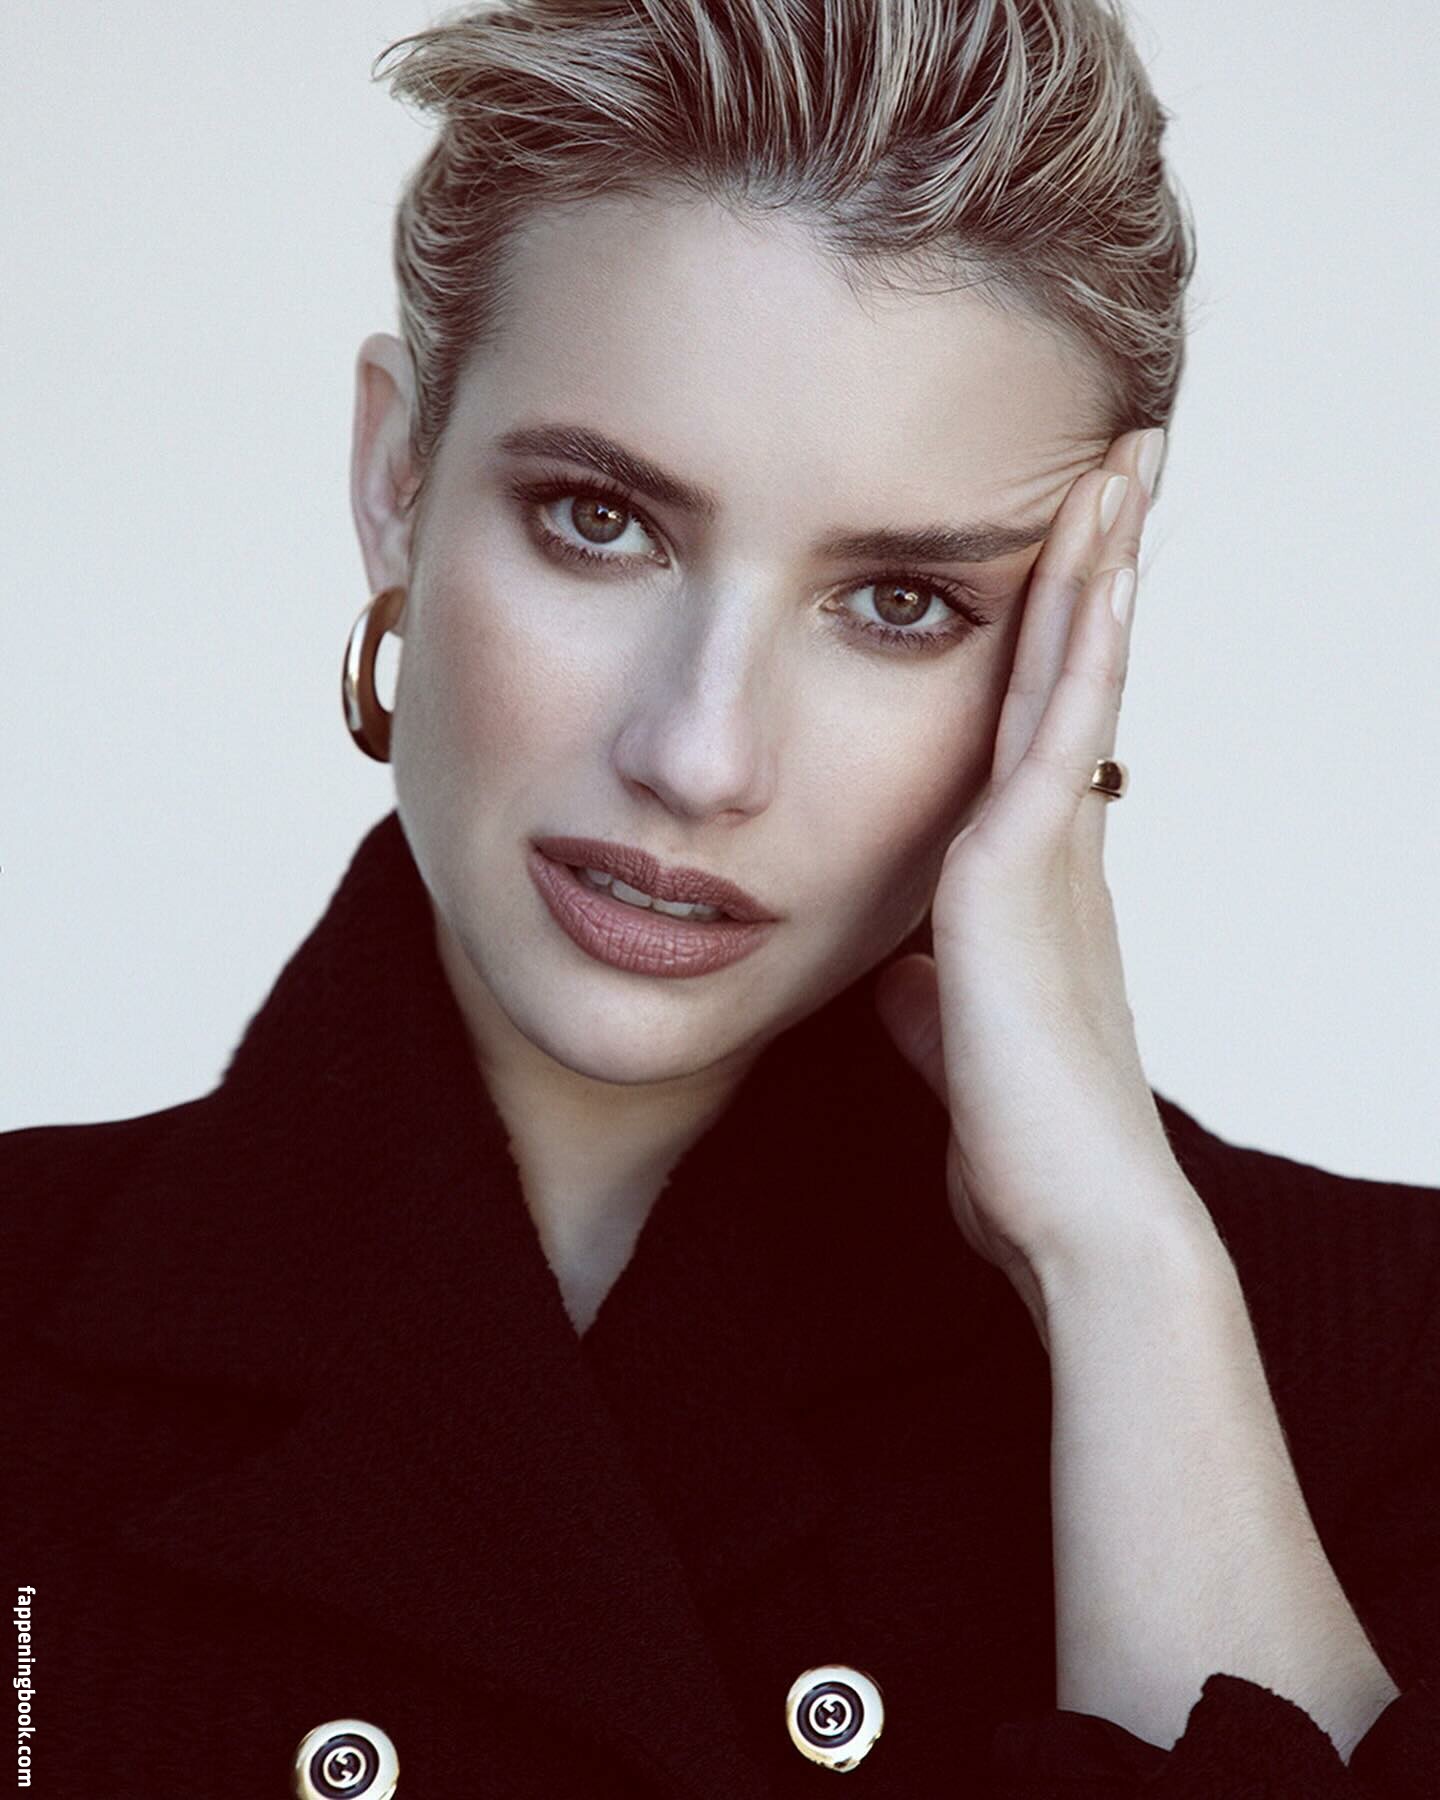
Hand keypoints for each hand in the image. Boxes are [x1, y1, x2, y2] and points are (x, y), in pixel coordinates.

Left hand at [874, 427, 1211, 1333]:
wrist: (1076, 1221)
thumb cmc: (1020, 1147)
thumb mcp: (951, 1046)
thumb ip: (927, 998)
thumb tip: (899, 980)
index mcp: (1031, 882)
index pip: (1040, 726)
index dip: (1057, 636)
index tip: (1066, 551)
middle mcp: (1055, 849)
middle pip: (1074, 676)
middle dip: (1094, 569)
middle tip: (1117, 465)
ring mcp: (1052, 856)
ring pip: (1077, 681)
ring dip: (1094, 571)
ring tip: (1118, 467)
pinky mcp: (1028, 878)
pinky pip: (1057, 735)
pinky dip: (1079, 650)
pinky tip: (1096, 568)